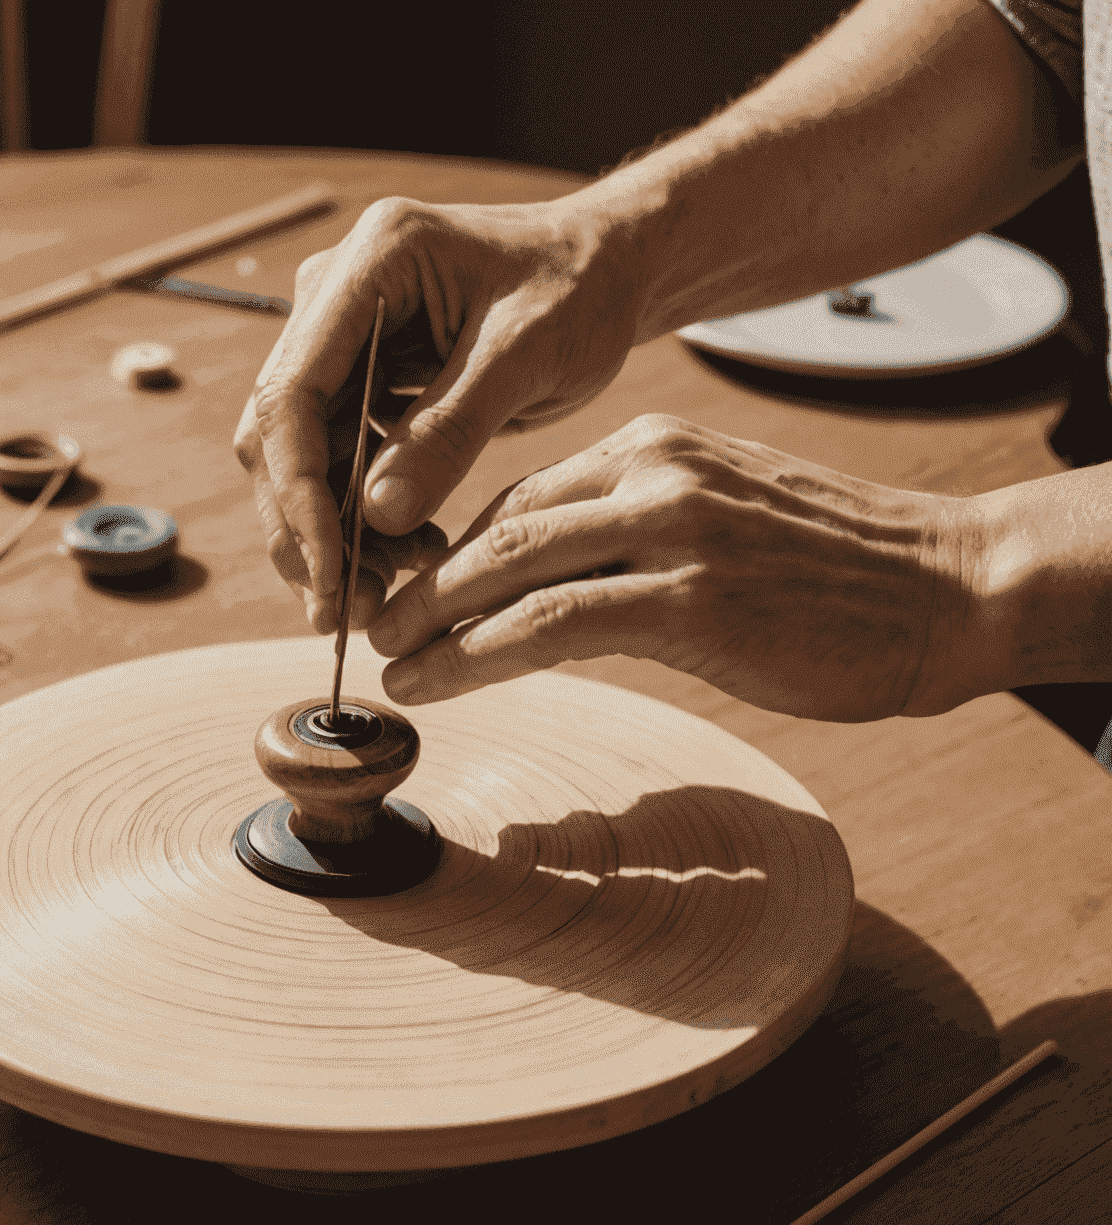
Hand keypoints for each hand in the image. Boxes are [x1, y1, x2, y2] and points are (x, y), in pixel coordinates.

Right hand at [233, 192, 640, 632]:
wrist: (605, 270)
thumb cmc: (580, 291)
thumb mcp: (528, 357)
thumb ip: (451, 431)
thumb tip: (376, 515)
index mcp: (370, 262)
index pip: (291, 394)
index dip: (299, 493)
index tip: (329, 574)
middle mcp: (336, 297)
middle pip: (279, 435)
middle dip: (306, 530)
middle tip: (345, 613)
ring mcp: (341, 340)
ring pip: (301, 460)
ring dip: (333, 537)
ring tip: (387, 594)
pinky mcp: (360, 379)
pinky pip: (339, 463)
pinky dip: (364, 520)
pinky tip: (413, 552)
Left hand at [367, 414, 1003, 722]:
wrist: (944, 587)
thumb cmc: (830, 569)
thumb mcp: (720, 520)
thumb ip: (635, 536)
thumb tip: (550, 589)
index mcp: (653, 449)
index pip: (520, 501)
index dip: (449, 556)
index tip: (407, 599)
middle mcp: (652, 474)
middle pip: (496, 529)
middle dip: (417, 586)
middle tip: (371, 632)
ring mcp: (671, 530)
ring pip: (507, 570)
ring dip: (430, 623)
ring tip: (389, 666)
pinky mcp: (689, 598)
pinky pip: (549, 622)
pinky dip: (476, 656)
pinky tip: (435, 684)